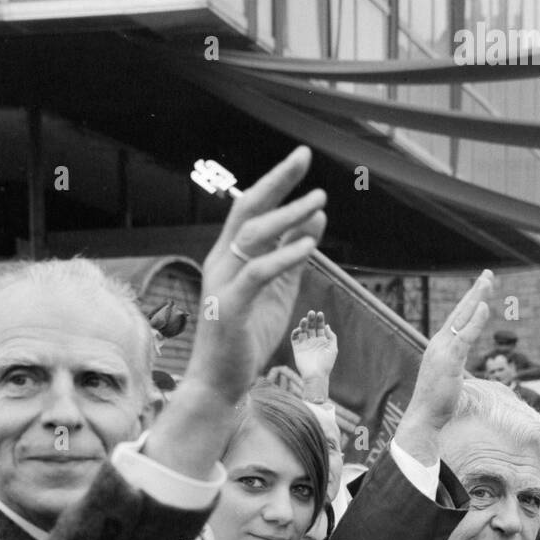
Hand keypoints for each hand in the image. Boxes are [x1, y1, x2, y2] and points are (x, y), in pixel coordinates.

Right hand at [183, 147, 326, 406]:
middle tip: (304, 156)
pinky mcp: (229, 309)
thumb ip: (294, 255)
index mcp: (231, 257)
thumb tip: (315, 216)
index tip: (302, 159)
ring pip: (253, 237)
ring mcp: (222, 284)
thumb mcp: (279, 291)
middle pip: (246, 210)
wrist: (221, 382)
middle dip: (276, 181)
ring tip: (318, 201)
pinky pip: (258, 274)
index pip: (251, 209)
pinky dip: (284, 257)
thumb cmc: (247, 338)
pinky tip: (309, 245)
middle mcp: (222, 263)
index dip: (276, 182)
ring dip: (288, 216)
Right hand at [290, 310, 337, 394]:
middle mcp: (313, 341)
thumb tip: (327, 325)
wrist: (316, 376)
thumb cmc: (326, 363)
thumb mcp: (333, 348)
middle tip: (311, 313)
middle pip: (311, 327)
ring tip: (305, 319)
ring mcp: (305, 345)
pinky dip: (295, 333)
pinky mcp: (297, 349)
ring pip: (303, 331)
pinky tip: (299, 330)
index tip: (320, 314)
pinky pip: (295, 338)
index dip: (320, 320)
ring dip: (303, 324)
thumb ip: (331, 336)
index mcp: (322, 341)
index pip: (320, 327)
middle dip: (311, 319)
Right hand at [396, 271, 492, 460]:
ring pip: (462, 319)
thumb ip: (455, 366)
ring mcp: (442, 351)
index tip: (482, 288)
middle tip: (488, 274)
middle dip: (474, 292)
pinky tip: (484, 307)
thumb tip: (459, 369)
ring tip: (487, 282)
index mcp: (439, 347)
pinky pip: (465, 337)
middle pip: (459, 312)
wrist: (423, 418)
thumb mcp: (449, 379)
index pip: (457, 319)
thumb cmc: (436, 403)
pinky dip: (474, 321)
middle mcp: (439, 344)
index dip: (470, 302)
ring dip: (475, 298)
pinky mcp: (449, 361)